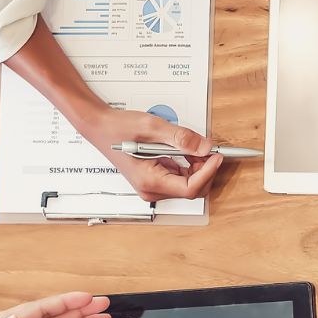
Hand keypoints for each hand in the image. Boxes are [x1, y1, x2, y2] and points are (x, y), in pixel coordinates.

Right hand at [80, 109, 225, 201]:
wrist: (100, 127)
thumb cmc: (118, 128)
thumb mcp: (153, 127)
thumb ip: (181, 138)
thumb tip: (204, 146)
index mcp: (150, 181)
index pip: (190, 188)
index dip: (208, 172)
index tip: (216, 156)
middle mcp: (151, 189)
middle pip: (191, 189)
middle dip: (205, 169)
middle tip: (209, 149)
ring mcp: (152, 186)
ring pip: (187, 184)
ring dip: (197, 166)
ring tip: (196, 146)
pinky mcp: (155, 179)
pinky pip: (179, 177)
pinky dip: (188, 164)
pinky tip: (185, 150)